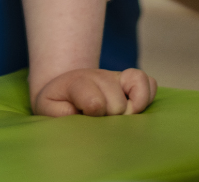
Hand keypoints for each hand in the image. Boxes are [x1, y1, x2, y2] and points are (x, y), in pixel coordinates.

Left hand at [33, 67, 155, 116]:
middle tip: (97, 121)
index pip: (95, 102)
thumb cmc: (57, 103)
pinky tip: (135, 108)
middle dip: (109, 119)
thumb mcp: (48, 109)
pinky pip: (150, 83)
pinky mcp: (131, 79)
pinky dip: (147, 97)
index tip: (85, 116)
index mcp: (77, 83)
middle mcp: (99, 77)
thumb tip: (79, 114)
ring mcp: (116, 77)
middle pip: (117, 105)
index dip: (94, 113)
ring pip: (136, 95)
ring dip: (129, 111)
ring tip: (115, 118)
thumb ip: (59, 113)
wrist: (64, 88)